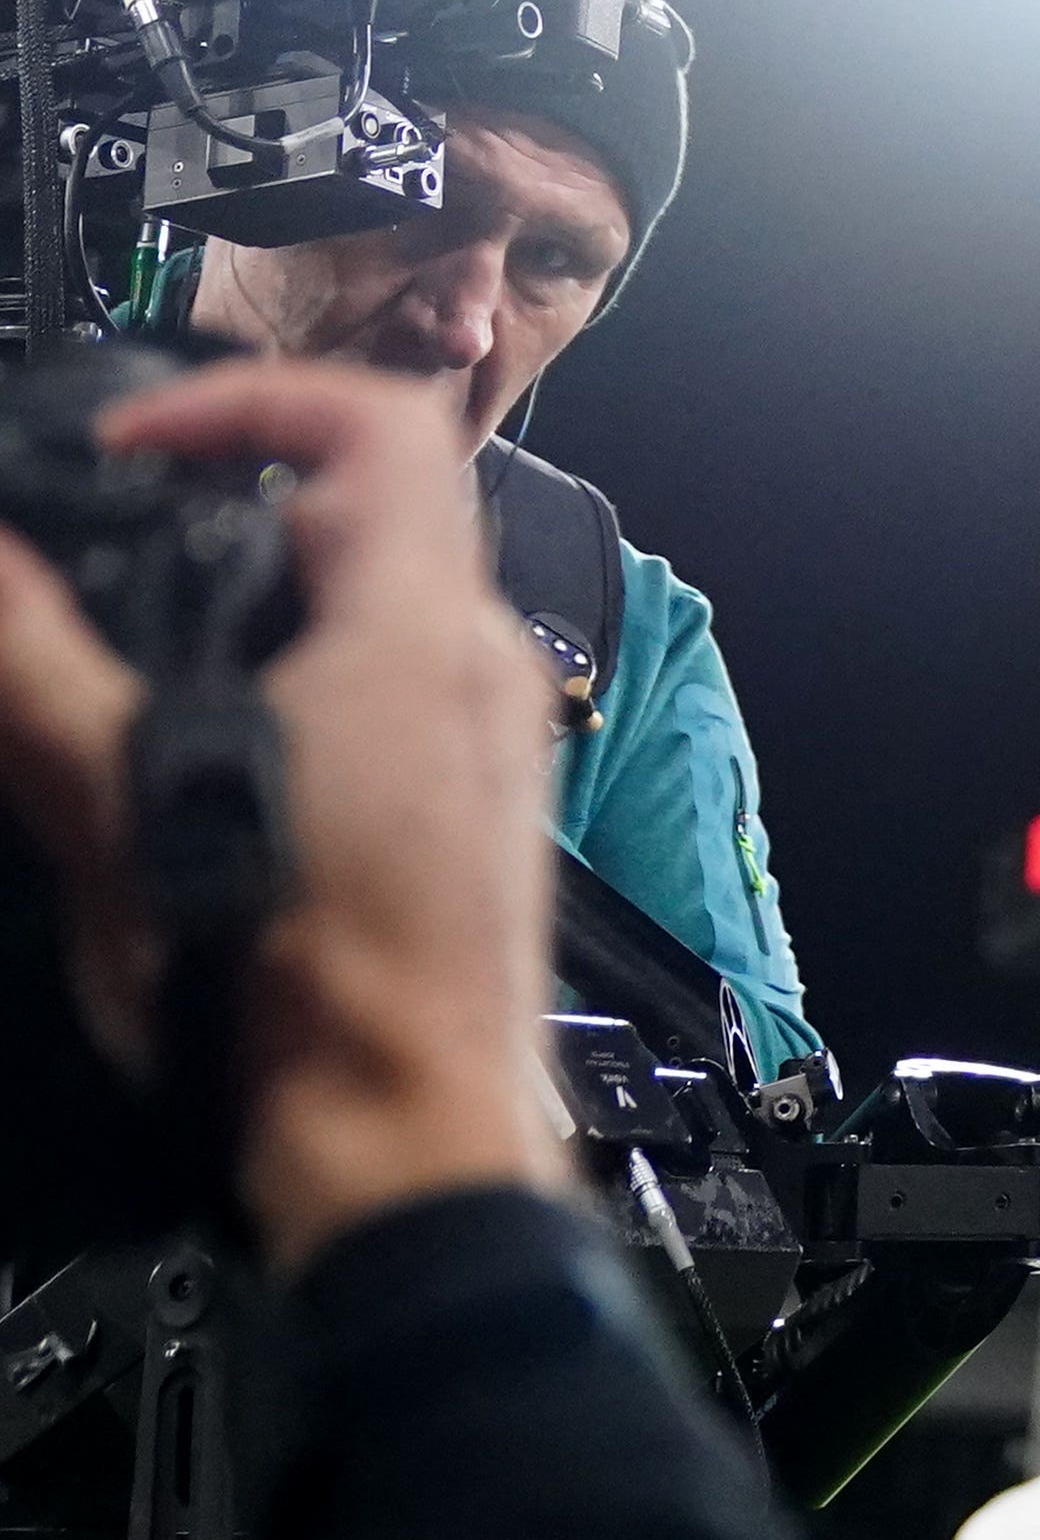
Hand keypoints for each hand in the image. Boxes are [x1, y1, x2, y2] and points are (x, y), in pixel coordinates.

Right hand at [0, 357, 559, 1266]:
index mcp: (424, 634)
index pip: (383, 424)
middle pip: (382, 511)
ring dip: (265, 601)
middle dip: (239, 507)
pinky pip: (398, 692)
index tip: (140, 441)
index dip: (253, 399)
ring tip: (144, 657)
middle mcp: (484, 670)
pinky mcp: (477, 812)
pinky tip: (212, 755)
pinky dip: (306, 678)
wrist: (402, 1140)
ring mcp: (495, 743)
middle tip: (124, 543)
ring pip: (387, 606)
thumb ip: (38, 667)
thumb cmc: (287, 987)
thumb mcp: (120, 807)